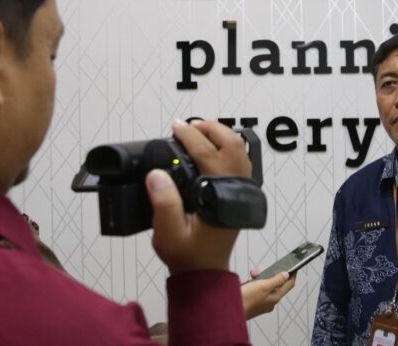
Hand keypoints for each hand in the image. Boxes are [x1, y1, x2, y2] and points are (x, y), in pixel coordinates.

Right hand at [146, 120, 245, 272]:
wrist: (204, 272)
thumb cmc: (188, 255)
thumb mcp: (169, 233)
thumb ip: (164, 203)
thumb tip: (157, 174)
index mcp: (220, 196)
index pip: (207, 154)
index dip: (190, 136)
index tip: (176, 126)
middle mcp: (236, 190)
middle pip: (232, 145)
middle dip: (211, 128)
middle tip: (189, 125)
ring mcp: (241, 191)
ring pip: (240, 151)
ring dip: (221, 136)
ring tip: (199, 131)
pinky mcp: (239, 194)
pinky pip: (240, 161)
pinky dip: (227, 148)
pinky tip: (211, 148)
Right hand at [241, 269, 295, 318]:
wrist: (231, 311)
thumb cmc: (246, 300)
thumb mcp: (263, 286)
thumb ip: (276, 280)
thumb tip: (286, 275)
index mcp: (275, 297)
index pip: (289, 285)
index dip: (292, 275)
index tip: (294, 268)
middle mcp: (270, 301)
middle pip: (277, 285)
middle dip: (273, 274)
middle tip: (270, 268)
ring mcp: (262, 303)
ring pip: (265, 287)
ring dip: (261, 278)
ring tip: (254, 273)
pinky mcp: (253, 303)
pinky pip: (257, 290)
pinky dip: (253, 284)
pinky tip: (246, 281)